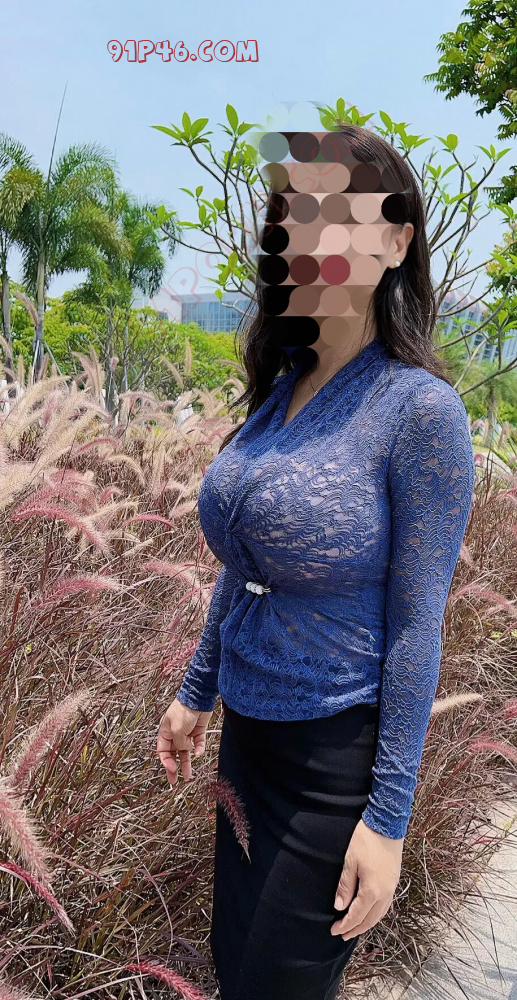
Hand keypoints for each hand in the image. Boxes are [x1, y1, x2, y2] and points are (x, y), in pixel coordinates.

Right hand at [156, 698, 212, 784]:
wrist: (198, 697)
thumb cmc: (183, 710)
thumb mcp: (176, 729)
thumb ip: (179, 743)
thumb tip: (185, 751)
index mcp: (165, 732)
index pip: (162, 751)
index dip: (166, 761)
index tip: (171, 769)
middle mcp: (175, 733)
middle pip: (173, 754)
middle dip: (174, 767)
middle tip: (174, 780)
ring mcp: (187, 733)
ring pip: (186, 752)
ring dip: (186, 763)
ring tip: (188, 776)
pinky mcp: (198, 731)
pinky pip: (198, 744)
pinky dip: (198, 749)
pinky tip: (199, 752)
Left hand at [331, 819, 402, 939]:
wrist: (388, 824)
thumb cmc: (366, 840)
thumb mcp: (350, 862)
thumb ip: (345, 887)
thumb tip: (339, 907)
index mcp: (372, 891)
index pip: (357, 916)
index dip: (345, 925)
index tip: (333, 931)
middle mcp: (385, 893)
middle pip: (370, 919)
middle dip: (356, 929)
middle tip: (343, 935)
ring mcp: (392, 887)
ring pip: (380, 914)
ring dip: (367, 923)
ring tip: (356, 927)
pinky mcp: (394, 880)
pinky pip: (386, 905)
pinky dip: (376, 913)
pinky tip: (370, 912)